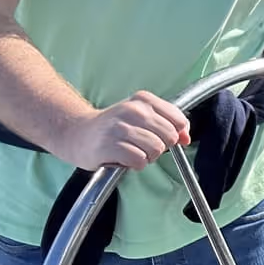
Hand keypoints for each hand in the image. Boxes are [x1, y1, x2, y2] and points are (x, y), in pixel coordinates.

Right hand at [55, 91, 190, 170]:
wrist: (77, 133)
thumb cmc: (113, 127)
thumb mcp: (142, 118)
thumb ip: (168, 124)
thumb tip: (186, 138)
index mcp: (143, 100)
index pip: (178, 120)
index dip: (175, 133)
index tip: (162, 136)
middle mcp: (133, 110)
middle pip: (169, 136)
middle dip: (160, 146)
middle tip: (142, 145)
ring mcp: (120, 127)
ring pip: (156, 149)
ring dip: (147, 157)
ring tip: (131, 150)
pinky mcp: (110, 145)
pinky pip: (140, 161)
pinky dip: (135, 164)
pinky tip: (123, 157)